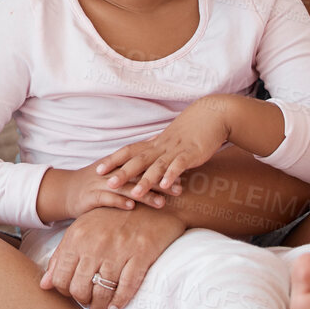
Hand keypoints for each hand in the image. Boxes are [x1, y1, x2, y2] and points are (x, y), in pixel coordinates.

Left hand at [39, 203, 185, 308]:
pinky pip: (127, 287)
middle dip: (82, 301)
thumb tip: (44, 285)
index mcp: (77, 237)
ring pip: (102, 291)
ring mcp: (119, 250)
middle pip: (80, 288)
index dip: (64, 291)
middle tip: (88, 303)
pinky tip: (114, 307)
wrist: (148, 204)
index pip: (60, 277)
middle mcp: (96, 244)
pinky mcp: (141, 255)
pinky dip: (119, 302)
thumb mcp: (82, 229)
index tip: (73, 293)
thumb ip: (61, 256)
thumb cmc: (111, 218)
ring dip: (100, 306)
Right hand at [53, 161, 170, 219]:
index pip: (144, 165)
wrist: (64, 190)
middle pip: (138, 175)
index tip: (182, 177)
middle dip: (159, 182)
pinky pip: (106, 198)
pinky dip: (118, 201)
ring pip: (125, 187)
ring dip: (143, 195)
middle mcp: (111, 172)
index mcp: (118, 165)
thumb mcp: (112, 172)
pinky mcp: (90, 196)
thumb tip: (158, 167)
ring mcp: (99, 184)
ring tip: (161, 202)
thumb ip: (133, 170)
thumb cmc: (92, 183)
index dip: (162, 170)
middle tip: (178, 189)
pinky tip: (130, 206)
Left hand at [96, 96, 231, 198]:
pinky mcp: (192, 153)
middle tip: (107, 183)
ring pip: (157, 165)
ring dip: (146, 179)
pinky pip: (180, 165)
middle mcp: (162, 146)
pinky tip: (165, 186)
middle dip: (123, 172)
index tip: (97, 169)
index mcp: (155, 143)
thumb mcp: (171, 141)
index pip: (129, 150)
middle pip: (138, 159)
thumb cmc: (191, 129)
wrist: (212, 115)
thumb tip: (146, 161)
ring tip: (135, 193)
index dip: (113, 160)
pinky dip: (172, 175)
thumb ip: (158, 151)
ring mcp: (176, 149)